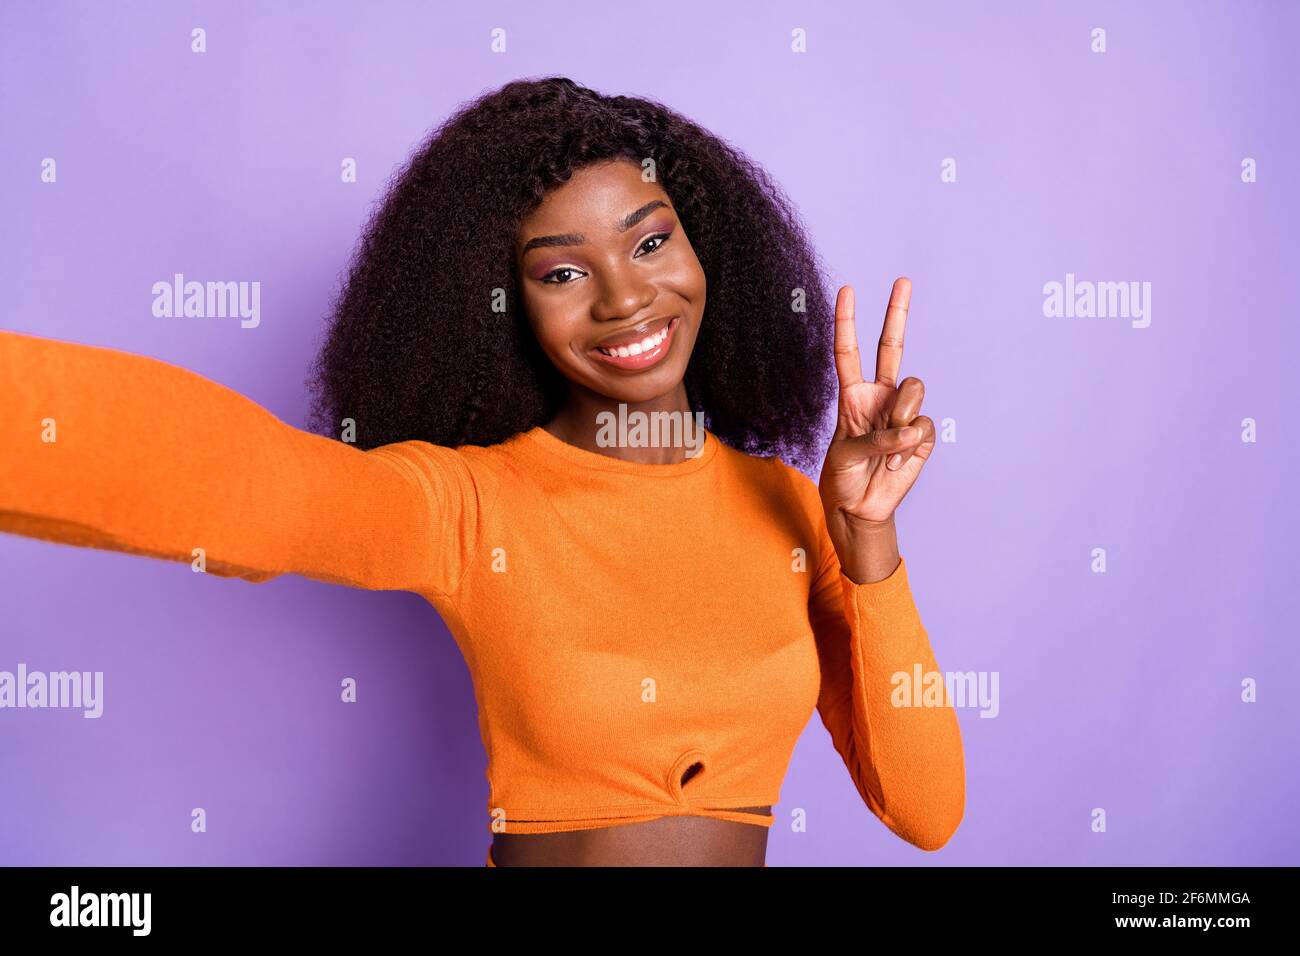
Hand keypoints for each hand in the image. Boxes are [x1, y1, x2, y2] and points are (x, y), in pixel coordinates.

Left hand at [818, 277, 934, 552]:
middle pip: (891, 347)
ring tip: (887, 444)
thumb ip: (874, 438)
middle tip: (902, 279)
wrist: (859, 508)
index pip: (848, 352)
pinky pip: (922, 426)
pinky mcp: (920, 436)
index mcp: (853, 395)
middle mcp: (879, 397)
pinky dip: (907, 446)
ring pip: (914, 388)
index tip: (847, 289)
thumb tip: (908, 430)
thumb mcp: (844, 455)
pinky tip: (896, 465)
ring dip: (901, 413)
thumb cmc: (842, 478)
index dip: (847, 321)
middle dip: (896, 313)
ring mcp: (902, 414)